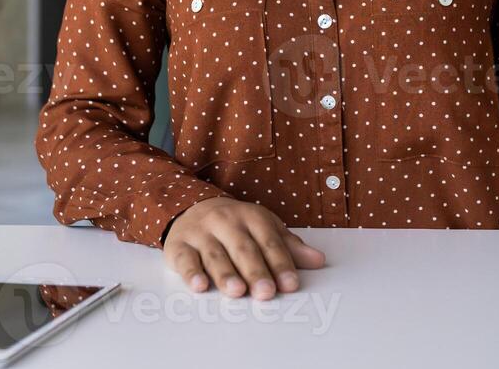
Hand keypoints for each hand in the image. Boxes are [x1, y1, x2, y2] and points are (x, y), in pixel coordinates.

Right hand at [163, 196, 325, 298]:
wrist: (191, 207)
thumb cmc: (235, 225)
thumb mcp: (264, 228)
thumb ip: (289, 247)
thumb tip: (319, 261)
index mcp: (252, 217)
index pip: (269, 242)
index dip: (281, 263)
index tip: (290, 284)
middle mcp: (226, 222)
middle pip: (243, 249)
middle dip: (256, 271)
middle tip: (266, 292)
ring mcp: (201, 233)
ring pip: (215, 255)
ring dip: (226, 274)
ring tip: (237, 291)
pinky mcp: (179, 245)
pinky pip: (185, 260)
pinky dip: (191, 273)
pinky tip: (200, 286)